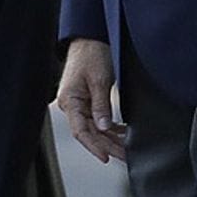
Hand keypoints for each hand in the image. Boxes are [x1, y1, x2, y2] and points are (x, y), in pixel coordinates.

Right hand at [56, 38, 126, 162]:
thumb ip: (101, 105)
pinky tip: (122, 134)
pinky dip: (110, 128)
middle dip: (107, 146)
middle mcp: (71, 104)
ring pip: (95, 128)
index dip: (93, 146)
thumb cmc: (91, 54)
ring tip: (126, 150)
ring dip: (110, 139)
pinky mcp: (87, 100)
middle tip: (125, 157)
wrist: (90, 39)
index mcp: (69, 100)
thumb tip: (105, 128)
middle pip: (89, 132)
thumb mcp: (99, 80)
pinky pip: (97, 120)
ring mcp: (79, 103)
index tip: (106, 157)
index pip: (80, 131)